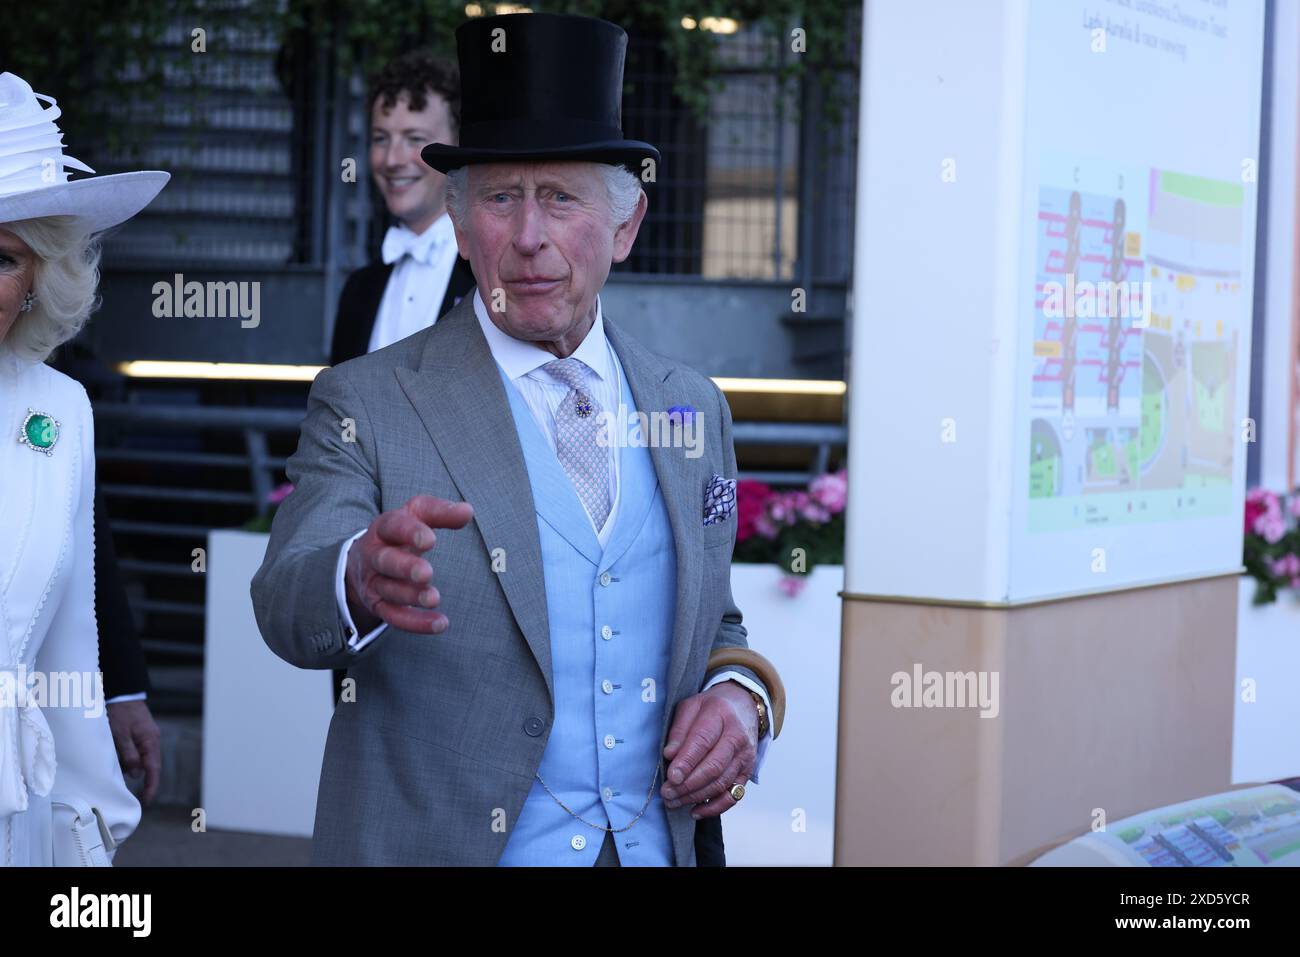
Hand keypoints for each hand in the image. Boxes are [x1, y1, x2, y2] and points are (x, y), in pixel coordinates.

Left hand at [106, 700, 161, 804]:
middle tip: (136, 796)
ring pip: (143, 758)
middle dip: (145, 781)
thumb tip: (135, 775)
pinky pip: (138, 751)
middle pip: (151, 765)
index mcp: (150, 741)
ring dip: (134, 769)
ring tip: (122, 780)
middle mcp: (152, 740)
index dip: (151, 786)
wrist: (122, 692)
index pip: (153, 769)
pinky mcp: (140, 733)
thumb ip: (128, 754)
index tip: (147, 801)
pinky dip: (131, 760)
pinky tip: (121, 763)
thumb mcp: (120, 734)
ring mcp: (147, 736)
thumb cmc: (120, 712)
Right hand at [345, 494, 473, 633]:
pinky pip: (394, 616)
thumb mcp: (416, 515)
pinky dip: (415, 623)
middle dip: (404, 567)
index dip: (409, 532)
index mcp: (384, 528)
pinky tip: (440, 623)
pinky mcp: (378, 605)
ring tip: (434, 598)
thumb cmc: (399, 532)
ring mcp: (374, 581)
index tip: (430, 540)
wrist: (364, 559)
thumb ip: (440, 512)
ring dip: (411, 596)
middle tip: (426, 573)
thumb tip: (467, 510)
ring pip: (389, 590)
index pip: (393, 526)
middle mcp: (375, 555)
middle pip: (385, 560)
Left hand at [660, 680, 757, 818]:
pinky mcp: (747, 772)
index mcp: (720, 715)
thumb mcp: (691, 707)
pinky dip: (715, 808)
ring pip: (721, 783)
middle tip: (667, 793)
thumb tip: (669, 755)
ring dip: (696, 797)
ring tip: (674, 802)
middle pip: (713, 767)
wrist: (742, 707)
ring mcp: (745, 756)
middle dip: (688, 784)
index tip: (671, 776)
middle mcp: (737, 737)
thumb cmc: (711, 708)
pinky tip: (695, 811)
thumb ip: (679, 730)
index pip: (702, 741)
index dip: (686, 761)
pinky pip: (733, 795)